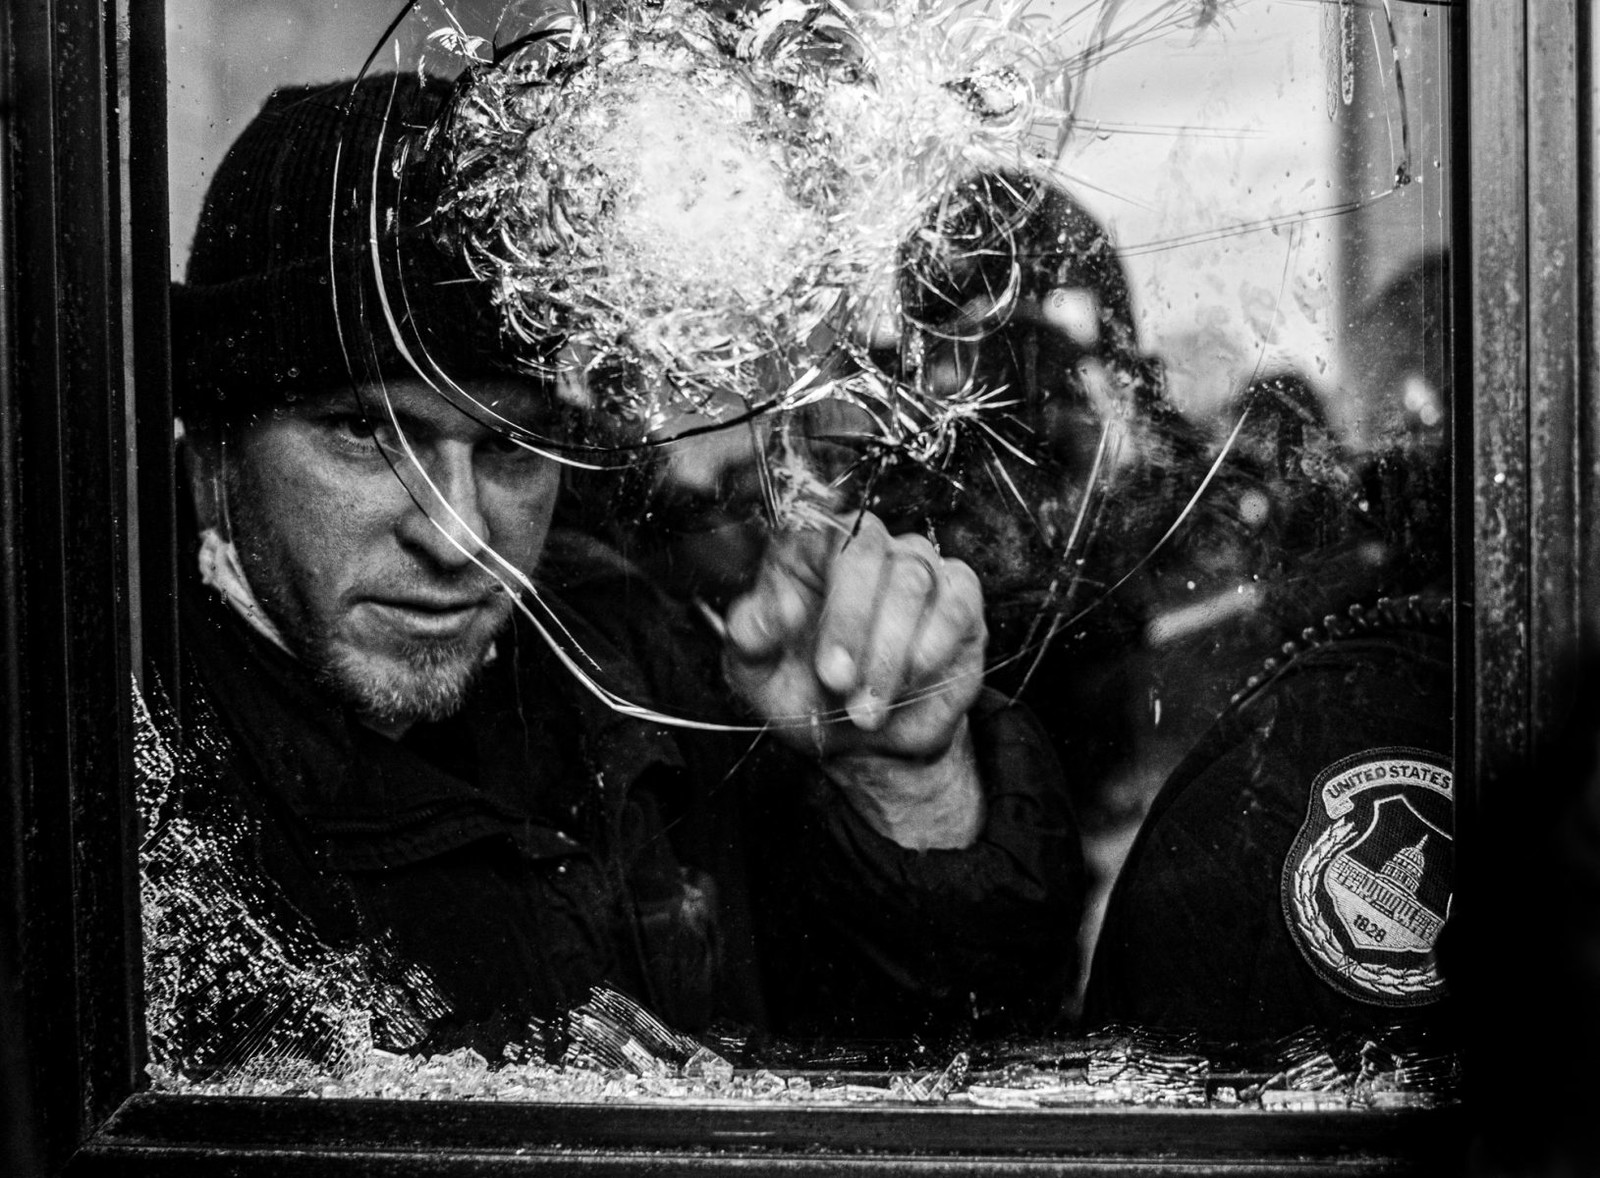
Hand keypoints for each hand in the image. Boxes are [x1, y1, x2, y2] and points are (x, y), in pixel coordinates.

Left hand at [723, 511, 987, 847]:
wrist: (861, 740)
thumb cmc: (804, 693)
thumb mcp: (757, 674)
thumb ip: (750, 638)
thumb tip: (768, 613)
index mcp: (808, 549)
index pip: (823, 537)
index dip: (828, 601)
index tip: (819, 660)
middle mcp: (868, 547)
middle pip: (872, 554)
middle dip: (855, 626)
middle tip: (838, 685)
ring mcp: (918, 567)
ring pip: (915, 582)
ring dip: (890, 653)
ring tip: (866, 708)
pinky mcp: (959, 599)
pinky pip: (956, 605)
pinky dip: (932, 646)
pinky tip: (909, 681)